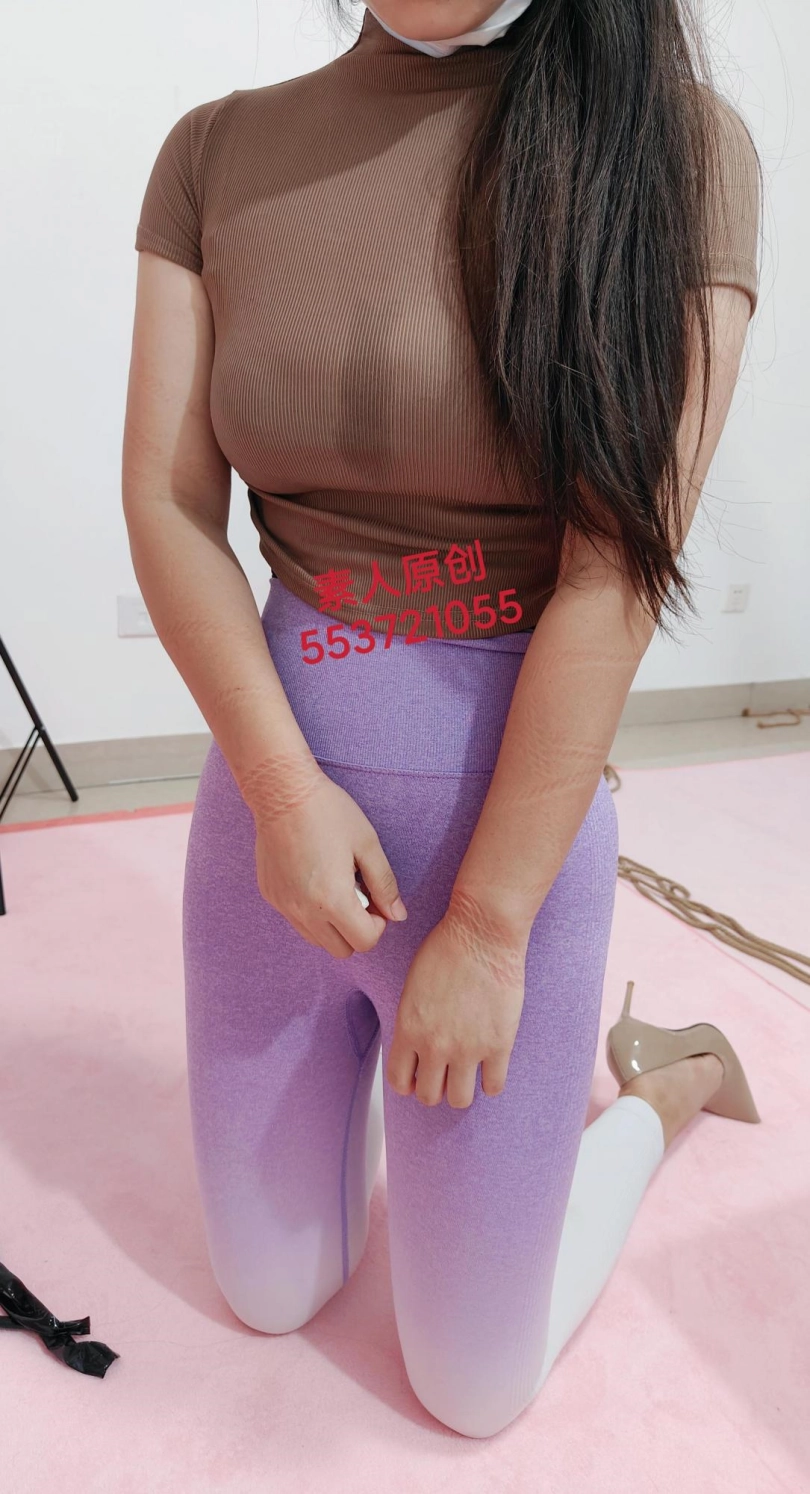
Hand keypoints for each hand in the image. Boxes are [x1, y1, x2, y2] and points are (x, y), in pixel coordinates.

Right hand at [251, 760, 407, 957]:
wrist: (281, 792)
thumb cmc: (329, 812)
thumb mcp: (367, 844)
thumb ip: (385, 884)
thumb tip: (398, 915)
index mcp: (332, 900)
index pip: (365, 942)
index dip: (378, 925)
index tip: (375, 899)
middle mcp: (304, 911)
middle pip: (341, 950)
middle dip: (356, 929)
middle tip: (358, 895)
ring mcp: (283, 905)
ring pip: (316, 939)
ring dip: (332, 924)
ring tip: (336, 885)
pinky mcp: (271, 895)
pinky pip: (297, 920)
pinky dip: (311, 911)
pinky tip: (315, 877)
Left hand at [386, 898, 527, 1109]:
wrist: (482, 933)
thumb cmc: (447, 948)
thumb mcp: (412, 986)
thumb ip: (412, 1020)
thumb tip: (417, 1044)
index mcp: (409, 1029)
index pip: (399, 1081)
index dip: (409, 1082)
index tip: (419, 1076)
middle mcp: (435, 1046)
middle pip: (429, 1097)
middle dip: (435, 1087)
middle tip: (445, 1073)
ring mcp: (468, 1049)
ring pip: (459, 1100)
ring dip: (461, 1089)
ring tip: (468, 1072)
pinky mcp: (499, 1045)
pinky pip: (494, 1087)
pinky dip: (491, 1082)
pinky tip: (491, 1065)